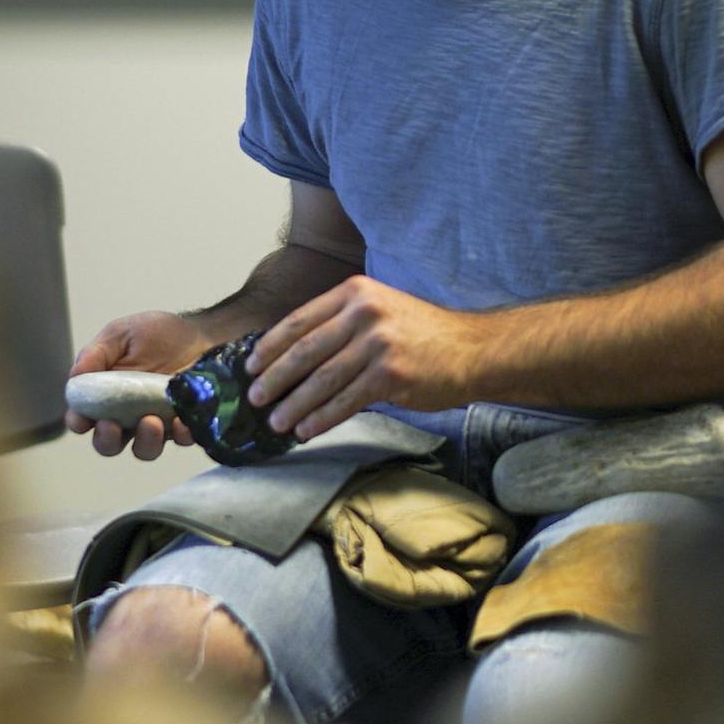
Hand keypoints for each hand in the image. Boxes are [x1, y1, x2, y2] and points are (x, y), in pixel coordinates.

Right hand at [65, 310, 208, 459]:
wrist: (202, 332)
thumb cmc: (157, 333)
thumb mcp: (121, 334)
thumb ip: (96, 353)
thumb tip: (75, 377)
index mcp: (105, 395)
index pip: (83, 416)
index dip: (78, 422)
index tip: (82, 420)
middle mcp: (127, 415)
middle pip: (109, 443)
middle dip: (107, 439)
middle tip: (113, 425)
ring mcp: (157, 423)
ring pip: (144, 449)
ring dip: (145, 442)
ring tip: (152, 421)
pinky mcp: (184, 424)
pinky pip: (181, 439)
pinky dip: (180, 434)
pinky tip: (182, 420)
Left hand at [245, 276, 485, 440]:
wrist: (472, 349)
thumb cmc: (422, 335)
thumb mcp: (381, 311)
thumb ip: (342, 324)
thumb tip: (294, 357)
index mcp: (356, 293)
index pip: (300, 320)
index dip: (270, 346)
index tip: (251, 366)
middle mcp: (365, 314)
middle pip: (305, 351)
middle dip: (275, 378)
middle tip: (255, 398)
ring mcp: (378, 344)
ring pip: (322, 380)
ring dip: (294, 405)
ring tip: (276, 422)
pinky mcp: (391, 376)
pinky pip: (345, 401)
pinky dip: (321, 418)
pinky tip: (306, 429)